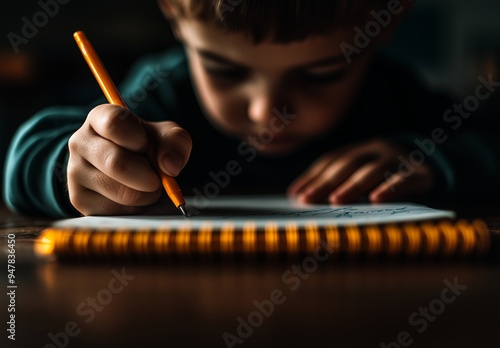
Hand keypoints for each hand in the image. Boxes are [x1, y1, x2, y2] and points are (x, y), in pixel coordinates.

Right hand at [67, 104, 191, 214]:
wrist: (127, 166)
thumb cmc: (145, 146)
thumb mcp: (165, 135)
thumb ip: (175, 142)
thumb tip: (170, 167)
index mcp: (100, 118)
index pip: (115, 124)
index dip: (140, 140)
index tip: (147, 146)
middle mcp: (80, 142)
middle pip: (117, 163)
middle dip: (149, 176)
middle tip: (157, 178)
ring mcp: (75, 172)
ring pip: (120, 192)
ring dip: (146, 194)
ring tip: (146, 186)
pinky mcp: (79, 199)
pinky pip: (116, 211)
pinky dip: (135, 208)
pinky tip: (132, 196)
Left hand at [288, 138, 435, 203]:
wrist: (437, 169)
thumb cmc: (391, 178)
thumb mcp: (367, 175)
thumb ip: (343, 183)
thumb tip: (306, 199)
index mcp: (360, 149)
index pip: (331, 161)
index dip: (312, 176)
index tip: (295, 194)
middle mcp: (377, 149)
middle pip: (348, 163)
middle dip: (325, 182)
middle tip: (307, 199)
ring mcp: (399, 159)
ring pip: (373, 170)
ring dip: (353, 185)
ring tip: (336, 200)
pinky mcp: (421, 173)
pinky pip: (404, 180)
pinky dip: (390, 189)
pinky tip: (376, 200)